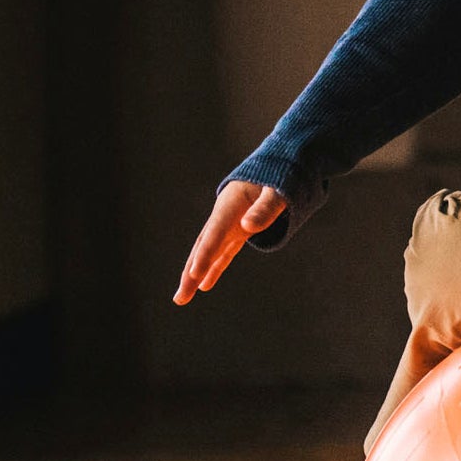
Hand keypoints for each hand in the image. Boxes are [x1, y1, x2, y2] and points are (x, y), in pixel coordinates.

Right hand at [173, 181, 287, 303]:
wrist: (281, 162)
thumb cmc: (281, 175)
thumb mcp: (278, 189)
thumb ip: (265, 207)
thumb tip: (247, 228)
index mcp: (231, 203)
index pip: (216, 232)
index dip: (206, 253)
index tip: (195, 275)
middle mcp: (225, 215)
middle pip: (204, 246)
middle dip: (191, 273)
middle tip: (179, 298)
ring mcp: (230, 224)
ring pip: (209, 252)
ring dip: (196, 275)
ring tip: (182, 298)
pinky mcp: (238, 230)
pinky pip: (223, 252)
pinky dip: (214, 268)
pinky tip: (205, 286)